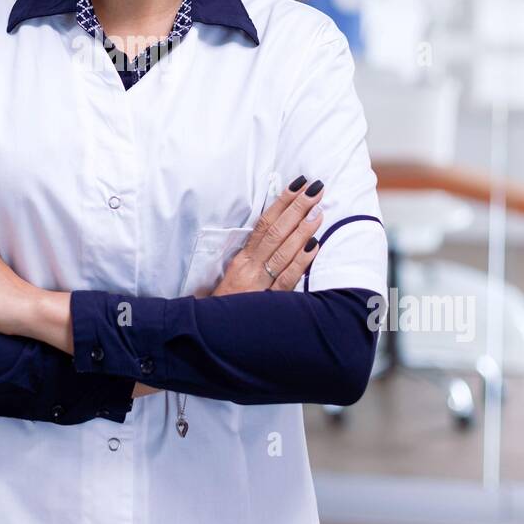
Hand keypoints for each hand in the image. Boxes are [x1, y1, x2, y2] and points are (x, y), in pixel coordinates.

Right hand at [131, 177, 325, 398]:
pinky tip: (315, 246)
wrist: (205, 338)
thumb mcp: (232, 279)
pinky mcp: (268, 303)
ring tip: (318, 210)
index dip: (281, 203)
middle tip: (316, 188)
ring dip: (303, 229)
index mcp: (240, 261)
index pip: (263, 225)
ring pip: (283, 251)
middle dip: (297, 208)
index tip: (298, 185)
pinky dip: (301, 262)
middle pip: (276, 232)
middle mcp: (248, 269)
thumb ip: (252, 260)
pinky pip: (287, 279)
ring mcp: (258, 286)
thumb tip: (273, 236)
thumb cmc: (221, 309)